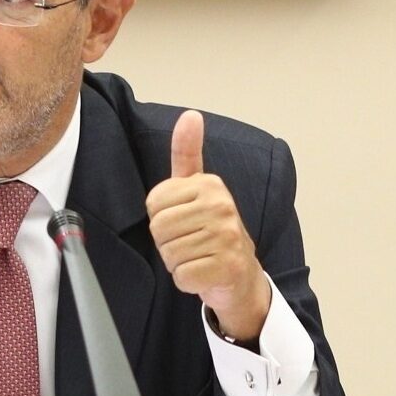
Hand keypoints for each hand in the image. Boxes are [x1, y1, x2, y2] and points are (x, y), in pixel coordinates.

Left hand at [146, 110, 270, 340]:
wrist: (241, 275)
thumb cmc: (212, 230)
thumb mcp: (198, 188)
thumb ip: (187, 153)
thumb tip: (190, 115)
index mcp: (210, 184)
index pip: (153, 203)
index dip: (161, 218)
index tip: (183, 221)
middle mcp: (222, 206)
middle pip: (159, 228)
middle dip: (167, 242)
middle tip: (191, 243)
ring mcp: (227, 237)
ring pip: (169, 253)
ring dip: (177, 262)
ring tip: (198, 256)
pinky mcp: (227, 266)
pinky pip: (182, 275)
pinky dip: (187, 280)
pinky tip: (204, 273)